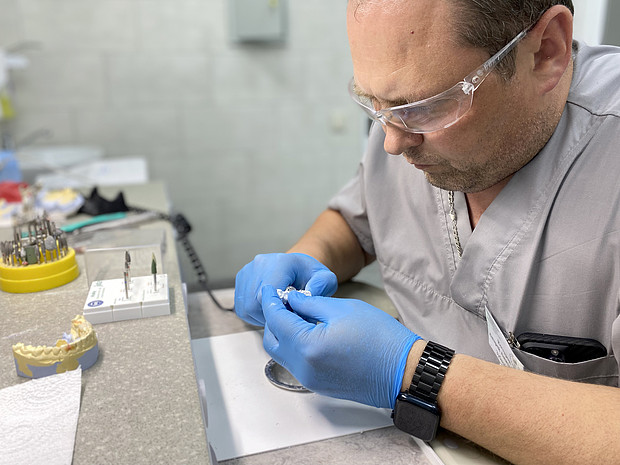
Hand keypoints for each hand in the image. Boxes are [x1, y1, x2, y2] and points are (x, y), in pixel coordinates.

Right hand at [234, 253, 337, 325]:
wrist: (298, 266)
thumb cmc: (311, 275)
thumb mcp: (325, 279)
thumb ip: (322, 286)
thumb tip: (310, 294)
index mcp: (281, 262)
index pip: (268, 293)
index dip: (277, 310)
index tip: (290, 315)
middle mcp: (260, 263)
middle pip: (254, 302)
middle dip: (269, 316)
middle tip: (285, 318)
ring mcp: (248, 270)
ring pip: (245, 306)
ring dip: (260, 316)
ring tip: (277, 313)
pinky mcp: (241, 279)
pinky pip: (240, 306)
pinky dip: (252, 314)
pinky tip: (267, 310)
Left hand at [261, 285, 420, 408]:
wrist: (403, 371)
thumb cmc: (380, 338)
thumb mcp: (342, 309)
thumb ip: (310, 303)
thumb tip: (291, 300)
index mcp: (307, 347)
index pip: (276, 320)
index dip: (271, 300)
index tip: (269, 288)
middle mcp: (304, 368)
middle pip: (272, 340)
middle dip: (274, 318)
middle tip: (285, 300)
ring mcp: (311, 380)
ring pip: (282, 353)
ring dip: (284, 333)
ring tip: (299, 314)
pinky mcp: (319, 385)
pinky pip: (296, 363)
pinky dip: (295, 346)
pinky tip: (309, 331)